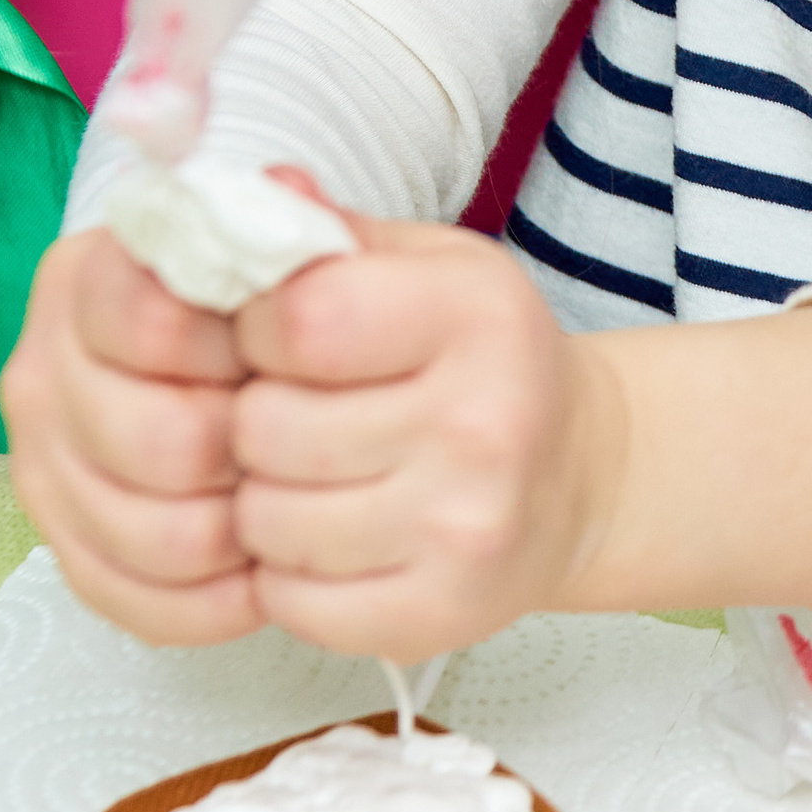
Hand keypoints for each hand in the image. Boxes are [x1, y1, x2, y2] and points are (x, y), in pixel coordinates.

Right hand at [0, 230, 258, 644]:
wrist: (233, 363)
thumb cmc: (266, 303)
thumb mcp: (290, 249)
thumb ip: (287, 226)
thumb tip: (286, 192)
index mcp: (87, 281)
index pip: (151, 321)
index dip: (235, 351)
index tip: (284, 358)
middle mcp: (40, 370)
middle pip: (156, 441)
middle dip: (246, 453)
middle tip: (299, 448)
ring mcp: (42, 465)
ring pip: (148, 534)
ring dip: (236, 535)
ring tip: (288, 510)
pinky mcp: (62, 548)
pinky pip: (133, 601)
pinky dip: (210, 601)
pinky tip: (257, 572)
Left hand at [228, 216, 621, 660]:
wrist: (578, 476)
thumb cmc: (478, 358)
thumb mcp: (426, 266)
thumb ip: (326, 236)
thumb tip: (233, 198)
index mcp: (476, 315)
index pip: (298, 317)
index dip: (254, 328)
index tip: (274, 336)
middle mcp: (485, 423)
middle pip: (265, 428)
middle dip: (253, 420)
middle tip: (292, 414)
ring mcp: (467, 528)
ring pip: (265, 522)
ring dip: (262, 503)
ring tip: (309, 478)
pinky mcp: (442, 613)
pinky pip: (291, 605)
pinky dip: (287, 576)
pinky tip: (328, 540)